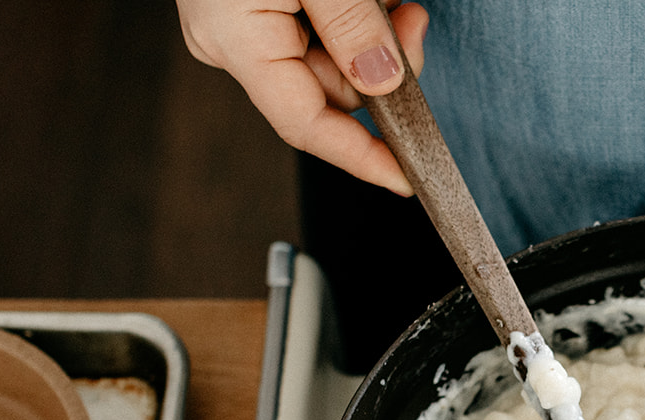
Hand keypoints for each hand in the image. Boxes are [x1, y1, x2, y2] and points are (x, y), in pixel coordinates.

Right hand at [177, 0, 428, 195]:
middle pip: (330, 88)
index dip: (360, 157)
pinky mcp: (255, 5)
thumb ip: (351, 24)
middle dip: (383, 64)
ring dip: (372, 32)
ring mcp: (241, 23)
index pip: (304, 124)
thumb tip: (384, 82)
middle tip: (413, 18)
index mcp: (234, 39)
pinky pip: (321, 29)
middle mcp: (232, 41)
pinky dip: (353, 15)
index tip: (408, 177)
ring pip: (333, 58)